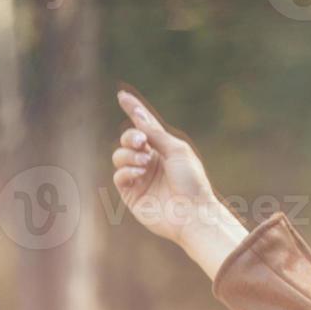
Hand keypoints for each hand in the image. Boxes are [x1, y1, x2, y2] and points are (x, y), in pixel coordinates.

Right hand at [110, 88, 226, 245]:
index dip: (133, 111)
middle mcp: (150, 162)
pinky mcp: (132, 194)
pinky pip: (119, 176)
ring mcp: (140, 177)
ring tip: (144, 162)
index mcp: (164, 149)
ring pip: (119, 156)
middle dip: (131, 137)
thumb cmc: (191, 182)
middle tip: (141, 142)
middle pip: (128, 140)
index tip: (122, 96)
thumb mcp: (176, 150)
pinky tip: (139, 174)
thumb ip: (154, 133)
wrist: (192, 213)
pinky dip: (126, 171)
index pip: (145, 126)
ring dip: (129, 155)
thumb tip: (137, 113)